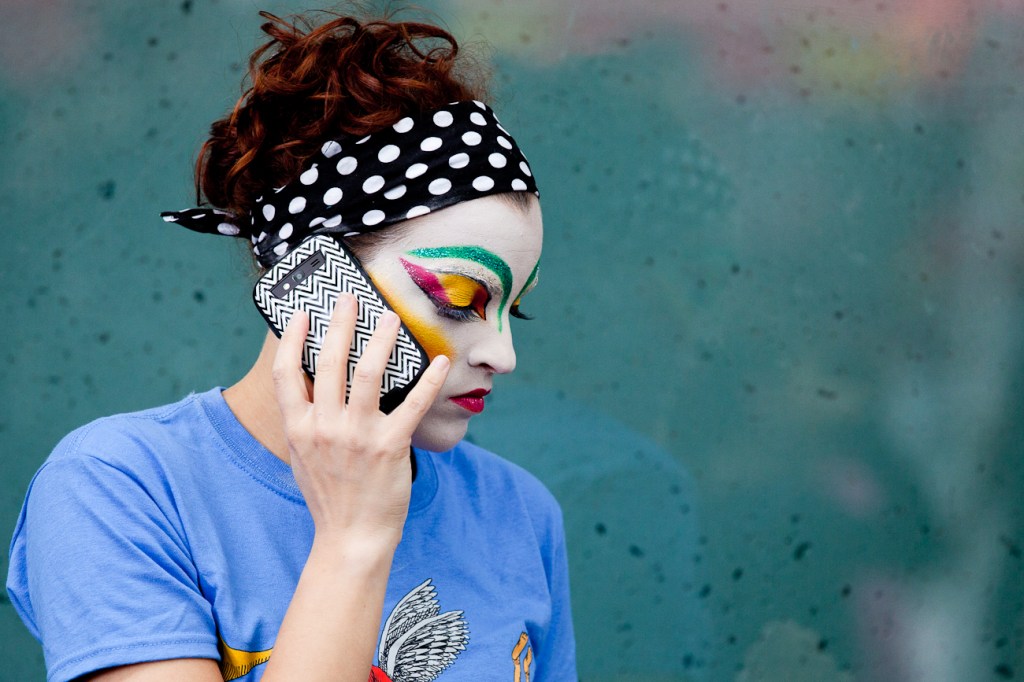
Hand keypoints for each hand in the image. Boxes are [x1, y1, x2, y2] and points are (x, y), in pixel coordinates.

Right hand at [271, 294, 449, 549]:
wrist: (351, 538)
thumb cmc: (329, 495)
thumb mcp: (301, 457)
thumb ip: (304, 420)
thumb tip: (309, 382)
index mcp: (299, 428)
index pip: (286, 372)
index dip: (293, 338)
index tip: (304, 313)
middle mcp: (325, 427)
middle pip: (329, 361)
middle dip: (340, 323)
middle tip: (351, 298)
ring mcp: (358, 435)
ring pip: (368, 372)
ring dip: (381, 339)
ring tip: (391, 317)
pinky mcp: (390, 445)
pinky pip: (413, 404)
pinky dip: (429, 380)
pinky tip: (440, 362)